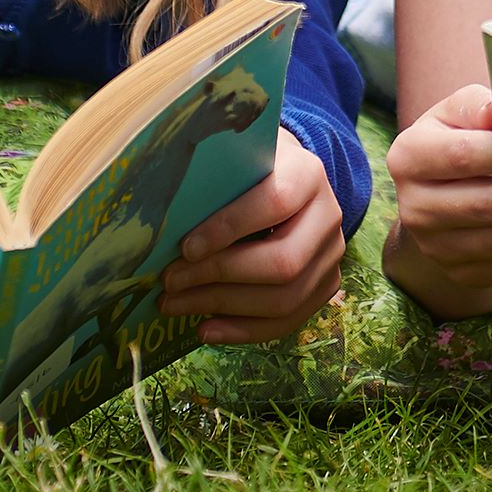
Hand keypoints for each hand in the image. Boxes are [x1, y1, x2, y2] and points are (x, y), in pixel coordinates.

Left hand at [158, 131, 345, 345]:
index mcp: (307, 174)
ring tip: (175, 304)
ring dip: (222, 307)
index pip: (275, 203)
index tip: (185, 249)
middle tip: (170, 281)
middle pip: (283, 262)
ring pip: (284, 299)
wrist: (288, 181)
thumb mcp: (235, 160)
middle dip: (219, 276)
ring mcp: (331, 256)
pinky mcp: (324, 286)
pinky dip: (242, 331)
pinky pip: (287, 321)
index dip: (229, 228)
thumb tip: (160, 223)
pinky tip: (204, 329)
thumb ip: (212, 182)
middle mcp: (329, 216)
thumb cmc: (248, 169)